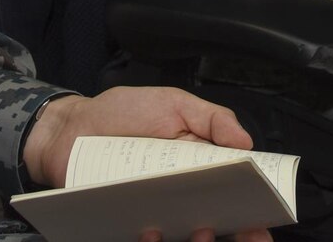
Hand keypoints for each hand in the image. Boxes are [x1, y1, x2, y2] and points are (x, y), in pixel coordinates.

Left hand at [23, 87, 273, 241]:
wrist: (70, 127)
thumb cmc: (123, 113)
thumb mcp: (172, 103)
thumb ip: (211, 118)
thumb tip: (247, 143)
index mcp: (198, 169)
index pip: (231, 196)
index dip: (251, 211)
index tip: (262, 218)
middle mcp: (179, 198)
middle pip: (212, 224)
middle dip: (232, 233)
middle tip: (239, 232)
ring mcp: (152, 215)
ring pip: (180, 237)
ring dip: (195, 240)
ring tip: (199, 231)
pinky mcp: (123, 226)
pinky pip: (142, 240)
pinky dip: (150, 240)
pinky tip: (151, 232)